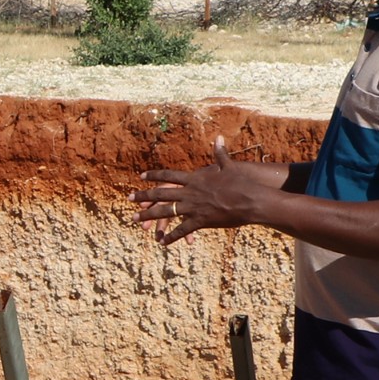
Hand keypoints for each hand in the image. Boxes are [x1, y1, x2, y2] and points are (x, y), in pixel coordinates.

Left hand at [129, 136, 275, 245]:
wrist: (250, 199)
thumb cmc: (241, 182)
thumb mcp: (229, 166)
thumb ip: (220, 153)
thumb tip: (219, 137)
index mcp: (194, 178)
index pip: (169, 176)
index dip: (154, 176)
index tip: (141, 176)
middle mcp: (190, 192)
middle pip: (161, 194)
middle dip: (143, 196)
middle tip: (128, 197)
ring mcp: (194, 207)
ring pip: (166, 212)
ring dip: (149, 216)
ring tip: (135, 220)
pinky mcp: (201, 221)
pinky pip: (182, 230)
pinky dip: (171, 236)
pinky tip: (161, 242)